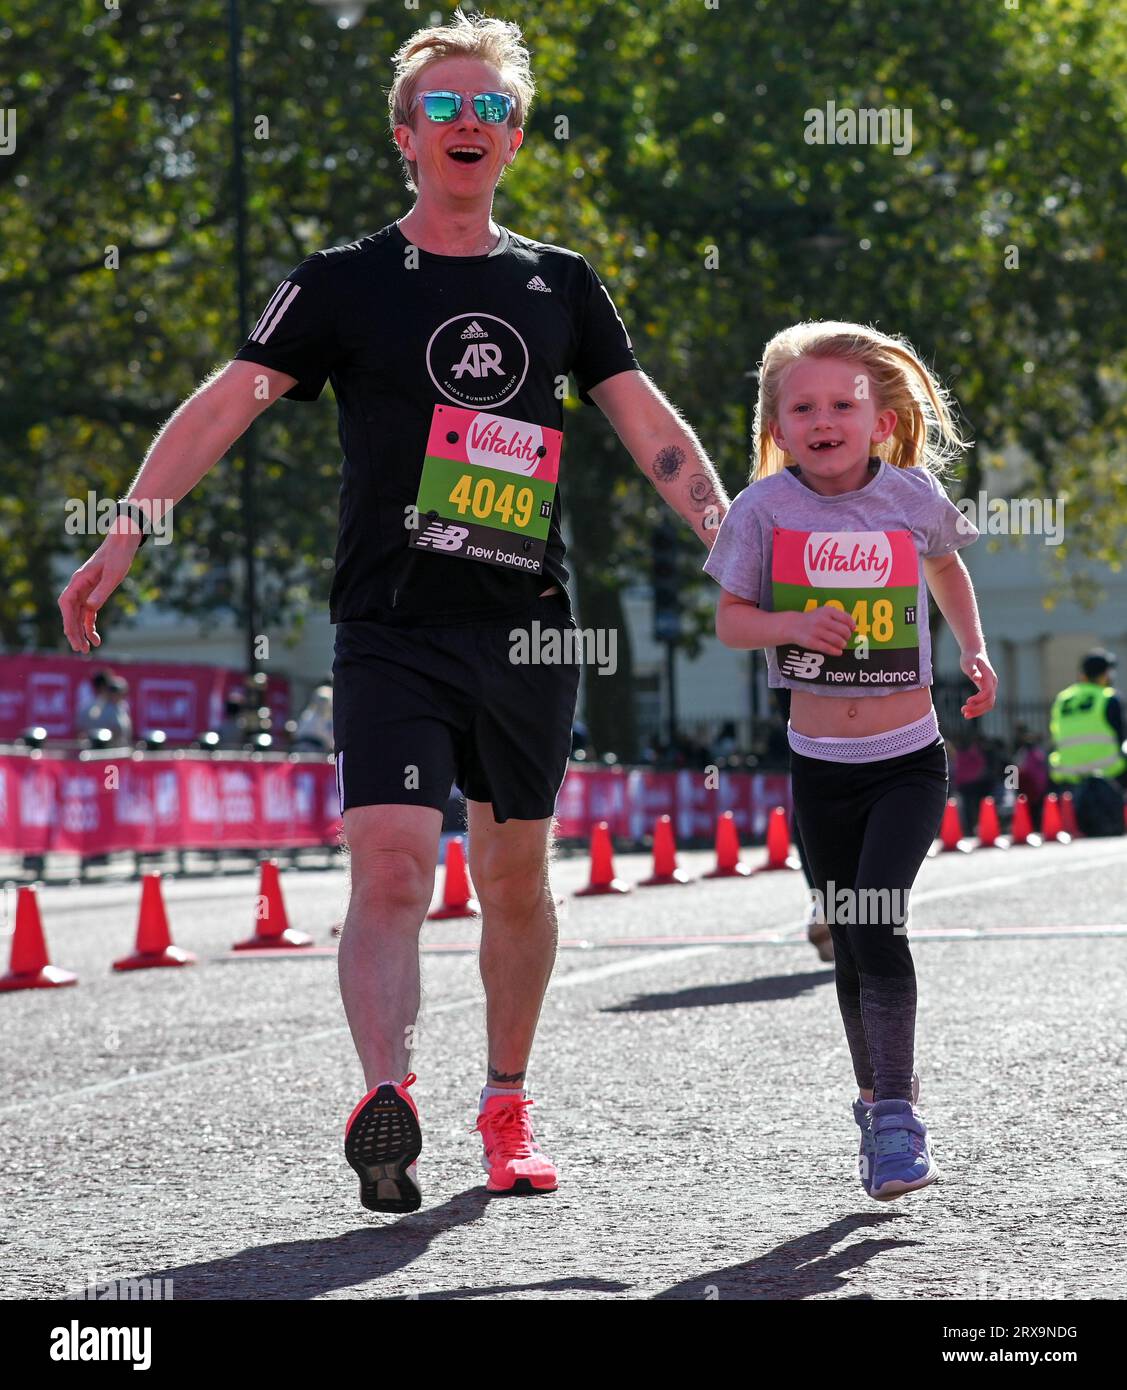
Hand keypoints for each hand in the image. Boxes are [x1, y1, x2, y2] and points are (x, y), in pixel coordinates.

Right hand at [58, 534, 139, 653]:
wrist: (123, 543)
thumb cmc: (118, 556)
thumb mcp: (113, 574)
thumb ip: (102, 591)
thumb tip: (90, 608)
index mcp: (79, 581)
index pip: (67, 604)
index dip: (68, 621)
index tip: (72, 635)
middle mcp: (78, 587)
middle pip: (70, 613)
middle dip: (74, 632)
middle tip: (80, 649)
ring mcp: (85, 591)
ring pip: (78, 616)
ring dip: (81, 632)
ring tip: (86, 650)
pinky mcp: (94, 593)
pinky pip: (88, 613)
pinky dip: (90, 626)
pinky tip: (95, 639)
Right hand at [787, 605, 855, 655]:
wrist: (792, 625)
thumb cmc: (812, 619)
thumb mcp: (824, 612)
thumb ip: (838, 616)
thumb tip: (853, 626)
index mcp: (827, 611)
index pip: (846, 618)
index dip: (852, 625)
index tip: (852, 629)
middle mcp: (822, 620)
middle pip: (844, 631)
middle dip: (847, 636)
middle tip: (845, 638)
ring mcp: (816, 631)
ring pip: (837, 640)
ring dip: (843, 644)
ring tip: (842, 645)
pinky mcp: (811, 642)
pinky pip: (827, 648)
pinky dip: (835, 651)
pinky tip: (838, 652)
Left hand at [959, 648, 996, 717]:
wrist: (975, 653)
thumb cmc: (970, 657)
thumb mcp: (968, 661)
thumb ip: (973, 669)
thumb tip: (977, 678)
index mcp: (989, 676)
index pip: (987, 692)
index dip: (979, 699)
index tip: (967, 702)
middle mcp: (992, 683)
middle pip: (990, 701)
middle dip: (978, 709)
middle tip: (964, 713)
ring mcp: (991, 687)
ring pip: (989, 704)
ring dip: (978, 711)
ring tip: (965, 714)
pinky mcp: (987, 690)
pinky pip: (985, 702)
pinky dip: (978, 708)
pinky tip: (967, 711)